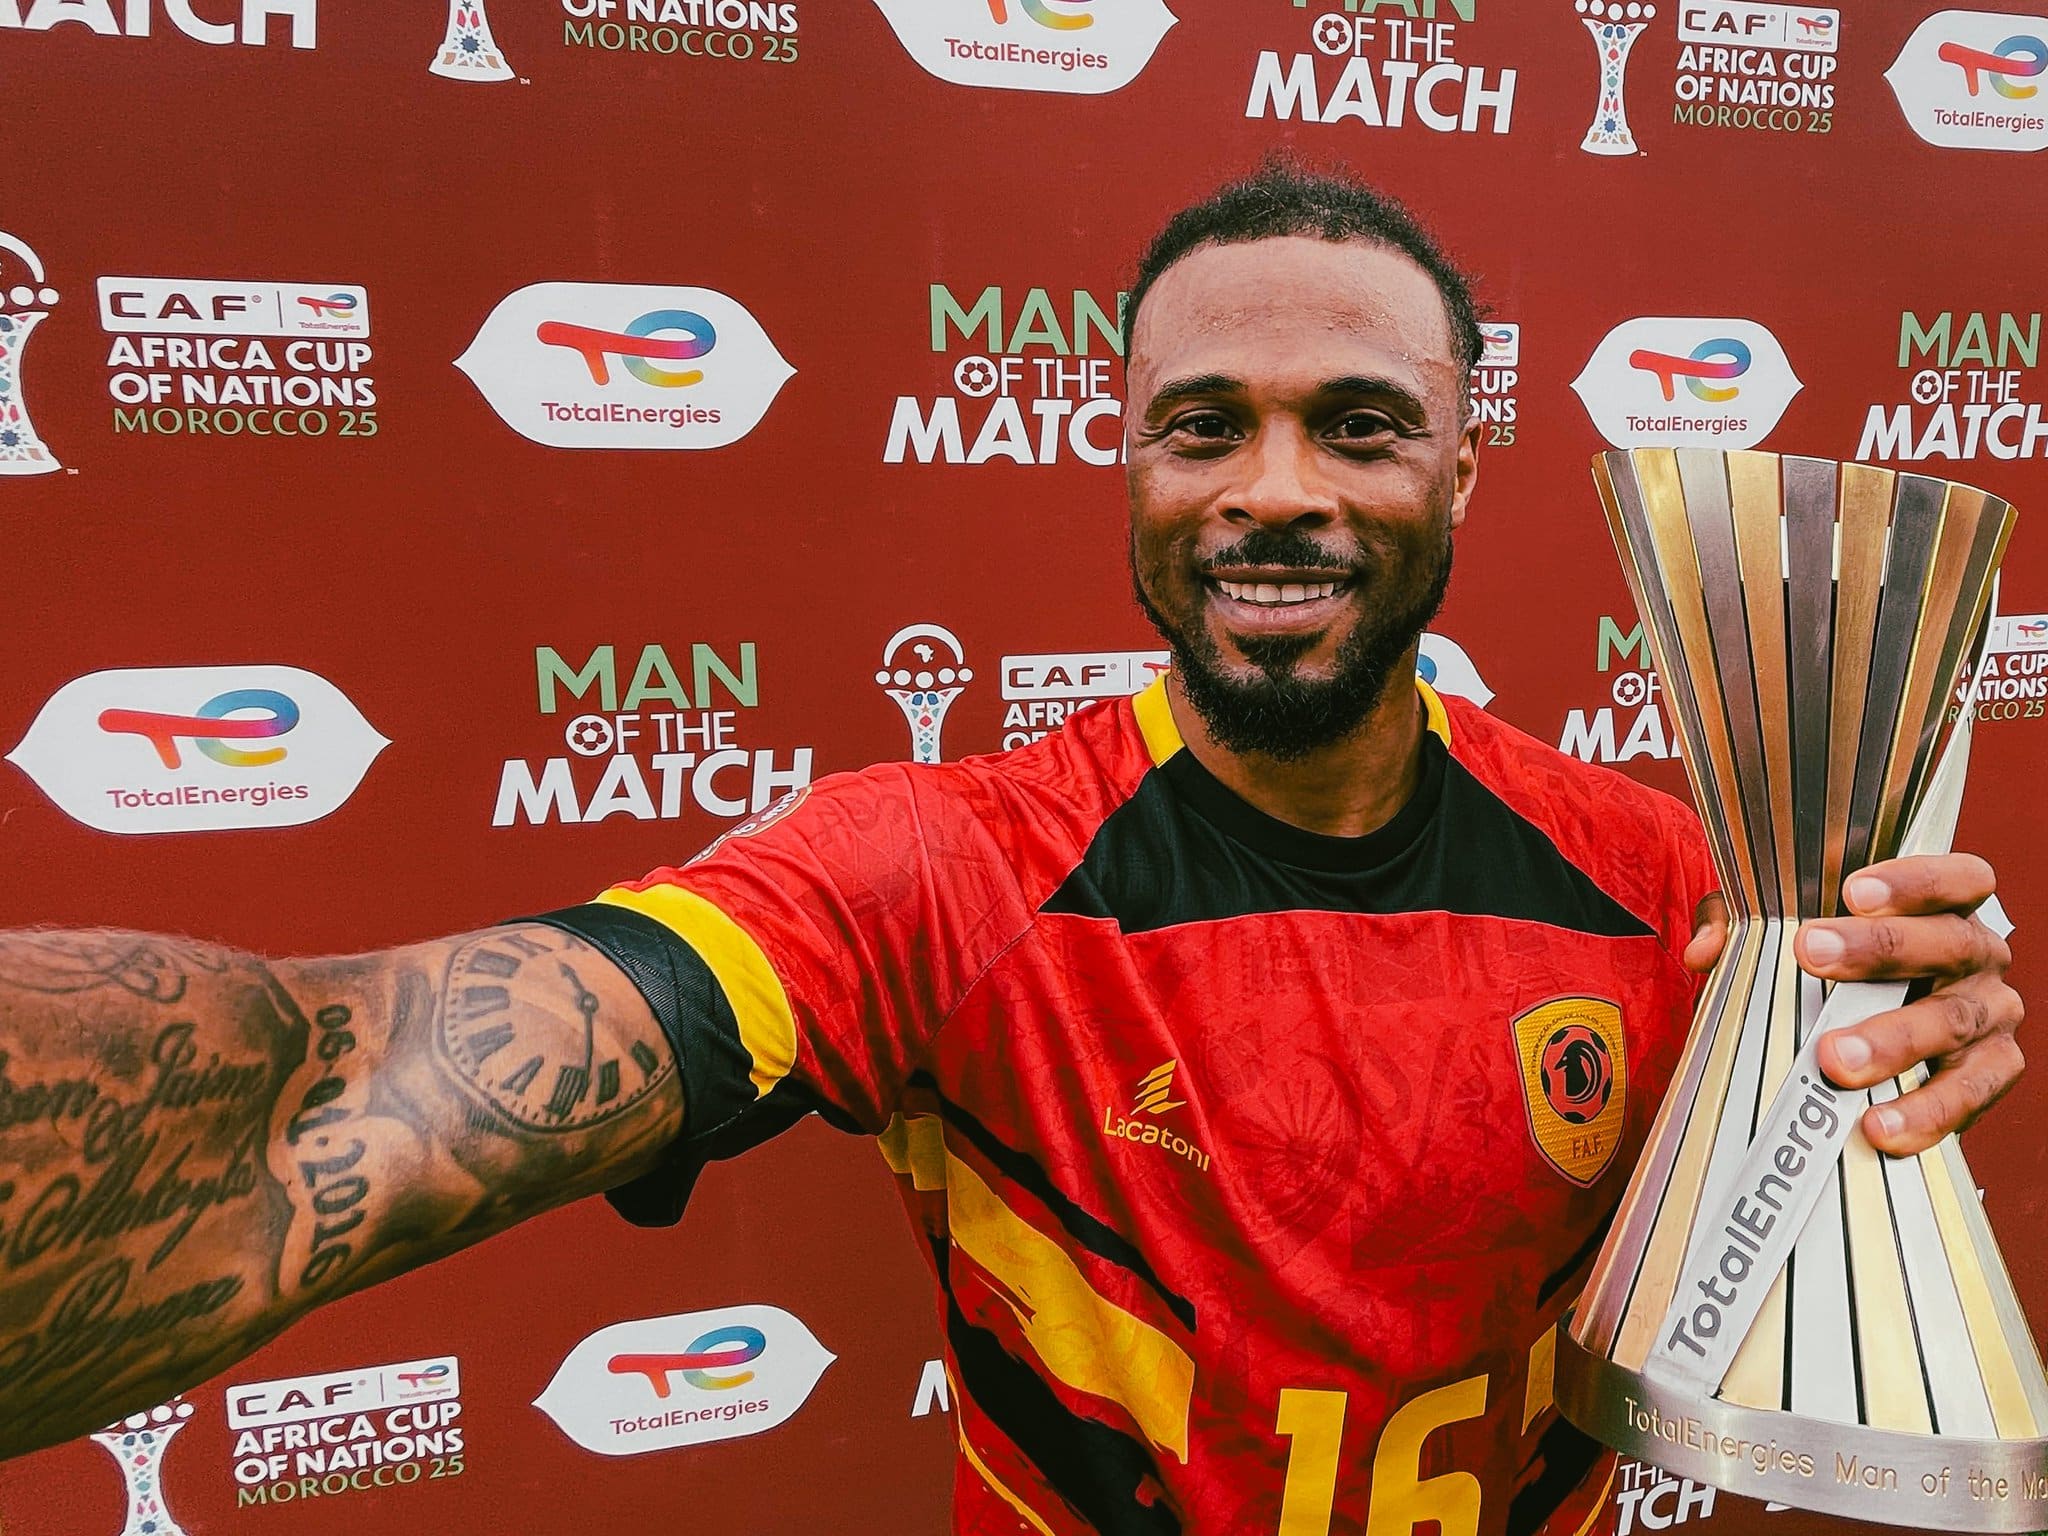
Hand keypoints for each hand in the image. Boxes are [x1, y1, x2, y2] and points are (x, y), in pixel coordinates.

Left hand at [1684, 854, 2022, 1154]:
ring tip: (1832, 1058)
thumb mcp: (1783, 929)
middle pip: (1947, 943)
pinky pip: (1969, 1093)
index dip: (1913, 879)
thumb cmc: (1837, 970)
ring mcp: (1991, 1014)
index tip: (1852, 890)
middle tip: (1810, 953)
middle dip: (1877, 947)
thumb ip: (1741, 924)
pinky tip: (1877, 1124)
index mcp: (1944, 908)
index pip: (1955, 877)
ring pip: (1952, 1021)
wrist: (1884, 1045)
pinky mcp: (1993, 1072)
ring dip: (1891, 1039)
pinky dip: (1925, 1111)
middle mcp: (1978, 955)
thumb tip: (1705, 951)